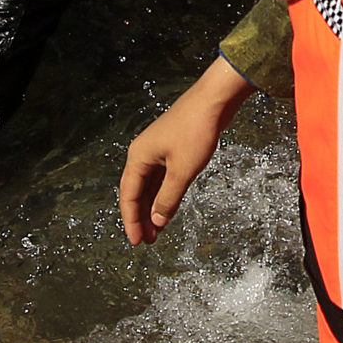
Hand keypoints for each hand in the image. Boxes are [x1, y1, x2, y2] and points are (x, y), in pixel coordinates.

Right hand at [120, 57, 253, 242]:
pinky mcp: (172, 148)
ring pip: (150, 186)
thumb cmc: (195, 130)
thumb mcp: (183, 171)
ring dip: (153, 207)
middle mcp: (143, 154)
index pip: (129, 196)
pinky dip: (164, 194)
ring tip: (158, 229)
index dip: (132, 220)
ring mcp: (157, 151)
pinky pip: (162, 177)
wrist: (213, 102)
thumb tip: (157, 221)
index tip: (137, 241)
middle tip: (148, 240)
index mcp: (139, 157)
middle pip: (137, 192)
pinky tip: (169, 207)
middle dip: (142, 217)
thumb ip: (169, 198)